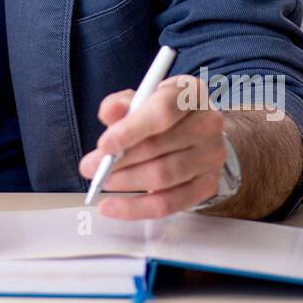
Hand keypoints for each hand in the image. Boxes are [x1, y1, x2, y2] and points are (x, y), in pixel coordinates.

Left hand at [78, 77, 226, 219]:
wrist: (199, 132)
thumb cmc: (165, 113)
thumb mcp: (142, 98)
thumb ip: (122, 103)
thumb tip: (108, 113)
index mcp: (190, 93)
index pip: (163, 111)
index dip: (131, 129)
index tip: (104, 145)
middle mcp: (208, 124)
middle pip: (159, 147)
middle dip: (118, 160)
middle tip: (90, 167)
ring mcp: (211, 156)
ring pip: (162, 176)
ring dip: (125, 182)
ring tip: (102, 181)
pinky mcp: (207, 185)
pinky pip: (168, 203)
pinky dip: (136, 208)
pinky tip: (113, 206)